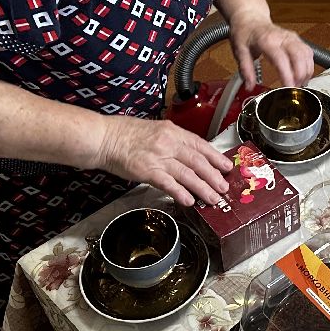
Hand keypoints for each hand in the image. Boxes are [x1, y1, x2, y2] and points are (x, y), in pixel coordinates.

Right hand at [96, 117, 233, 206]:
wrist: (103, 137)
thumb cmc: (125, 133)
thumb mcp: (154, 129)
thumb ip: (172, 140)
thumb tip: (188, 154)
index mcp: (172, 131)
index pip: (200, 145)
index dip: (215, 157)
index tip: (227, 166)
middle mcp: (168, 143)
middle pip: (198, 161)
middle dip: (214, 176)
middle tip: (224, 187)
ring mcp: (158, 157)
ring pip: (188, 174)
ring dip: (203, 188)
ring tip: (213, 198)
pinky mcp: (147, 171)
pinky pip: (169, 184)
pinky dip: (181, 193)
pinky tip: (189, 201)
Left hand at [228, 11, 314, 89]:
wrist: (251, 19)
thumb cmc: (246, 33)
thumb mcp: (239, 51)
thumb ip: (246, 69)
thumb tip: (249, 86)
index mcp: (267, 40)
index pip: (281, 58)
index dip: (287, 74)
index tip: (289, 87)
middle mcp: (283, 37)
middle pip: (299, 56)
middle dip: (300, 75)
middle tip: (294, 89)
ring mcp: (292, 37)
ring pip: (306, 55)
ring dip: (306, 72)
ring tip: (298, 85)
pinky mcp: (297, 40)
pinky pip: (308, 53)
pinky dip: (308, 66)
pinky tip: (303, 76)